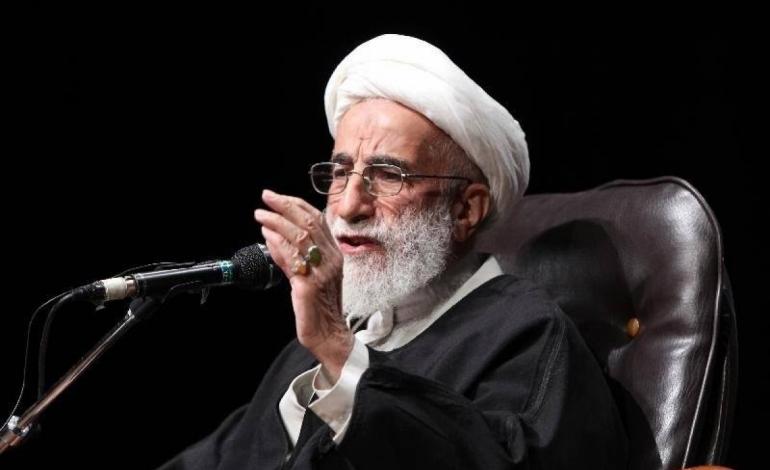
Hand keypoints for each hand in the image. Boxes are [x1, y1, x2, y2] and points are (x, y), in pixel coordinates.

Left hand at [254, 189, 351, 381]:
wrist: (328, 334)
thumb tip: (273, 233)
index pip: (318, 219)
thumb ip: (292, 255)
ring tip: (261, 215)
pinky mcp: (309, 285)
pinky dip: (278, 244)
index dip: (296, 204)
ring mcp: (322, 272)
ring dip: (278, 222)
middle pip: (309, 223)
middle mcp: (332, 259)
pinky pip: (292, 258)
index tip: (277, 197)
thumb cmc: (318, 307)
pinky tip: (267, 236)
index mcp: (335, 254)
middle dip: (285, 206)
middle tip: (267, 197)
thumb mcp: (307, 275)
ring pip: (301, 236)